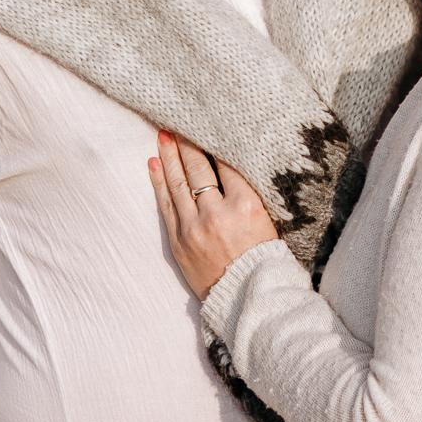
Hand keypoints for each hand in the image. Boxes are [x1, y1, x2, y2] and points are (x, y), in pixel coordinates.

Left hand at [147, 130, 277, 299]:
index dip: (214, 145)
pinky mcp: (178, 241)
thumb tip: (230, 165)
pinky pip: (165, 205)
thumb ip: (248, 193)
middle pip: (198, 169)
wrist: (248, 297)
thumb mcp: (267, 220)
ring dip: (169, 157)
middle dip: (187, 145)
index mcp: (246, 205)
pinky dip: (158, 183)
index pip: (226, 165)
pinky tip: (153, 164)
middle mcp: (217, 213)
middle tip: (178, 124)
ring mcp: (193, 227)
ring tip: (163, 136)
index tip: (206, 127)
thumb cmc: (264, 258)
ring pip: (177, 183)